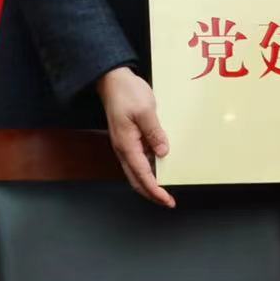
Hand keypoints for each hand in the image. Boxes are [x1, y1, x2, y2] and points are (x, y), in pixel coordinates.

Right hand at [95, 67, 173, 207]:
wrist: (112, 79)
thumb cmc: (127, 93)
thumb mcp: (145, 110)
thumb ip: (154, 133)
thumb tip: (163, 153)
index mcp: (127, 145)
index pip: (142, 175)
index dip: (155, 190)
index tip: (167, 199)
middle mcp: (124, 149)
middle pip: (136, 179)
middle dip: (151, 192)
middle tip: (168, 201)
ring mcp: (125, 144)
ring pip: (137, 171)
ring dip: (150, 181)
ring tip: (166, 187)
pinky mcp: (129, 138)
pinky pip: (139, 158)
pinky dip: (150, 168)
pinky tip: (161, 165)